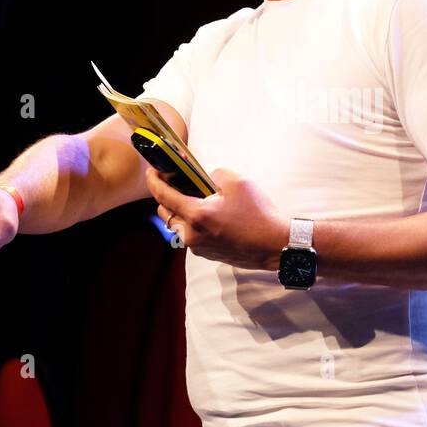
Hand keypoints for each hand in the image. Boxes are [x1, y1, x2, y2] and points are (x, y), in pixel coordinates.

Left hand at [146, 166, 285, 270]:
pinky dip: (194, 224)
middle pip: (166, 214)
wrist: (275, 246)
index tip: (151, 171)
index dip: (154, 181)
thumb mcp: (239, 183)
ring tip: (196, 199)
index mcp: (196, 215)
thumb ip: (217, 174)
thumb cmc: (258, 215)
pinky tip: (210, 216)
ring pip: (179, 227)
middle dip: (165, 198)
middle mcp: (192, 235)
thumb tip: (209, 179)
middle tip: (175, 184)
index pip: (164, 196)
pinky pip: (193, 236)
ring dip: (182, 212)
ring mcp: (200, 248)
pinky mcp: (209, 255)